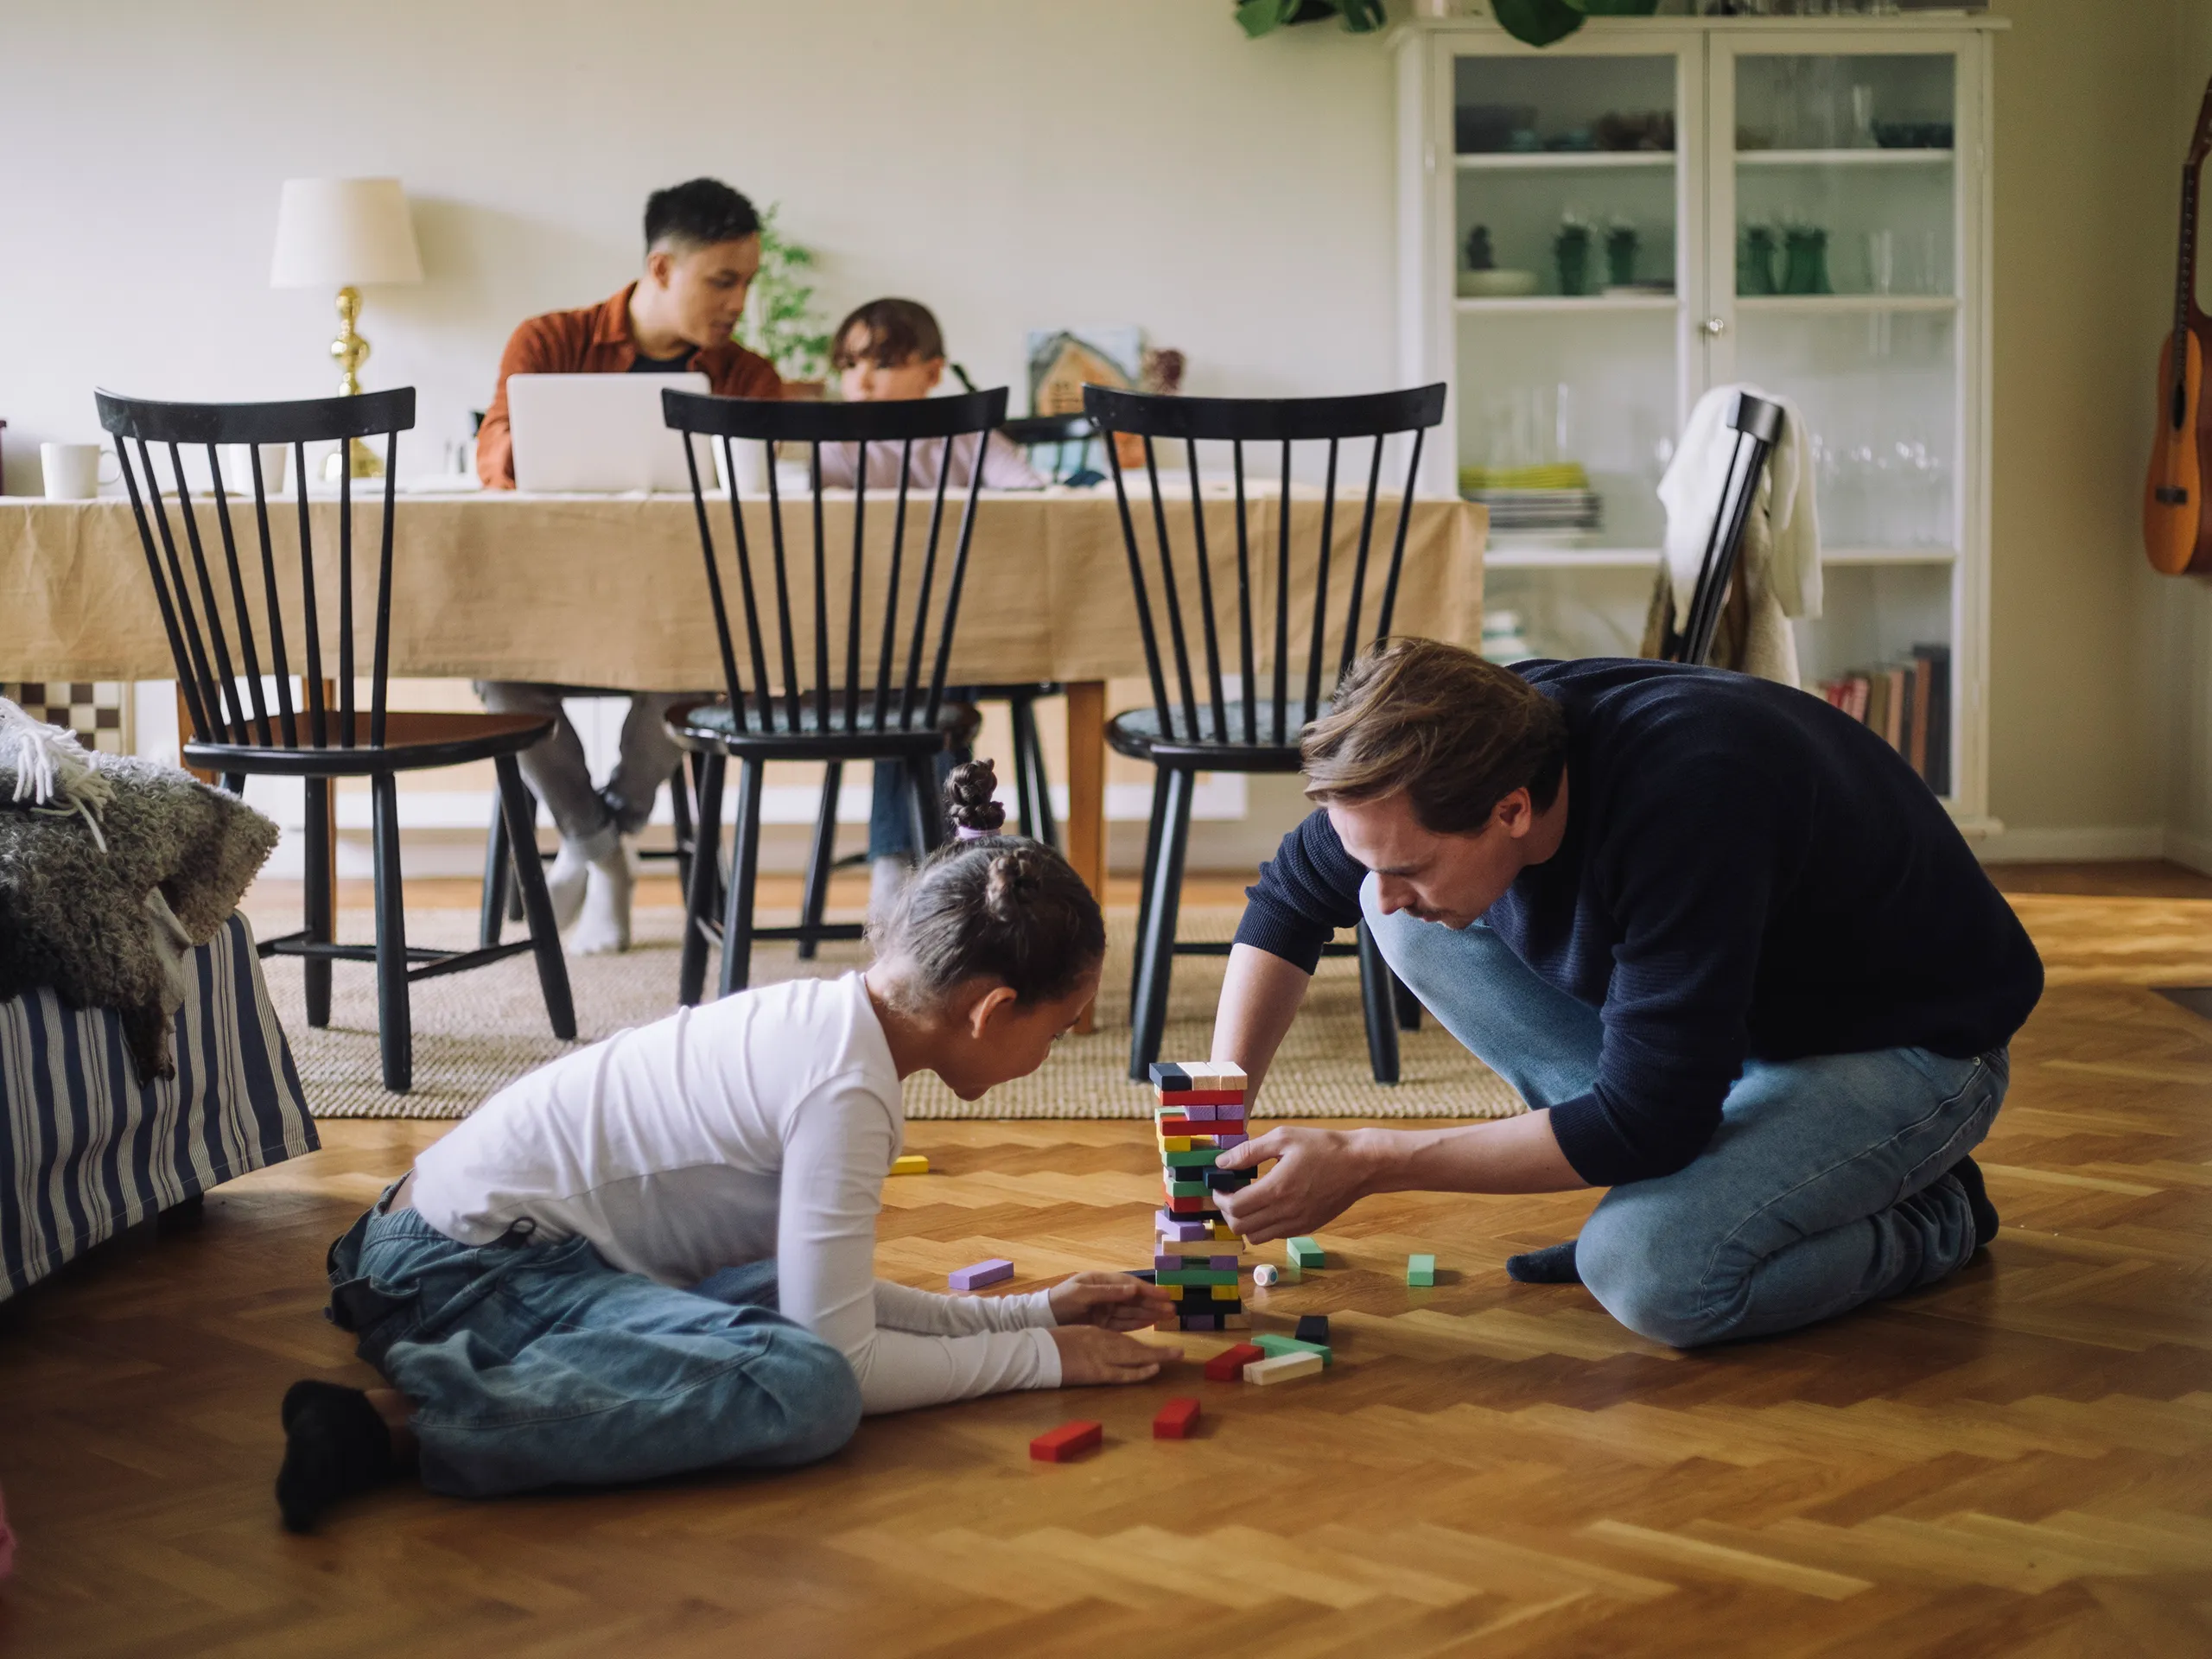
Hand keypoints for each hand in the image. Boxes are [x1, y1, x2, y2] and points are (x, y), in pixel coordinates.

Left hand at [1049, 1270, 1176, 1331]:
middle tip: (1173, 1309)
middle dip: (1154, 1303)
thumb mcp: (1081, 1294)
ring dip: (1150, 1313)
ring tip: (1168, 1316)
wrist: (1044, 1318)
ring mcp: (1106, 1309)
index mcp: (1102, 1281)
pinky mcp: (1103, 1324)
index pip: (1130, 1285)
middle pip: (1135, 1299)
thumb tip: (1133, 1289)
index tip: (1165, 1295)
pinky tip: (1151, 1323)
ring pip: (1133, 1312)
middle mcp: (1107, 1294)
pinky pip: (1124, 1323)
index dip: (1148, 1290)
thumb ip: (1108, 1292)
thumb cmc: (1061, 1301)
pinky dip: (1138, 1323)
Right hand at [1051, 1324, 1178, 1384]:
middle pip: (1135, 1345)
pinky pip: (1122, 1372)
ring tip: (1175, 1356)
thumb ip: (1089, 1341)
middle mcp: (1102, 1340)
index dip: (1142, 1342)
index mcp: (1095, 1332)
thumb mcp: (1072, 1337)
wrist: (1035, 1353)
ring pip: (1134, 1355)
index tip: (1157, 1346)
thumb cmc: (1048, 1345)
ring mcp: (1101, 1356)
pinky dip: (1139, 1371)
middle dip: (1158, 1348)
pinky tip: (1154, 1369)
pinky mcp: (1097, 1371)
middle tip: (1179, 1351)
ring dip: (1156, 1356)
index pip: (1124, 1337)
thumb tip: (1098, 1346)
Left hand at [1213, 1125, 1376, 1243]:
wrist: (1360, 1165)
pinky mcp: (1307, 1228)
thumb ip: (1248, 1151)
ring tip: (1246, 1202)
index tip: (1219, 1185)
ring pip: (1256, 1237)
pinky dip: (1263, 1226)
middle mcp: (1285, 1212)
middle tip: (1229, 1194)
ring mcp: (1297, 1224)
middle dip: (1228, 1211)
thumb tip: (1221, 1162)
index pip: (1234, 1207)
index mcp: (1277, 1189)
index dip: (1220, 1197)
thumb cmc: (1323, 1146)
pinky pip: (1275, 1236)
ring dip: (1244, 1223)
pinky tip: (1268, 1206)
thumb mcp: (1283, 1138)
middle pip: (1240, 1227)